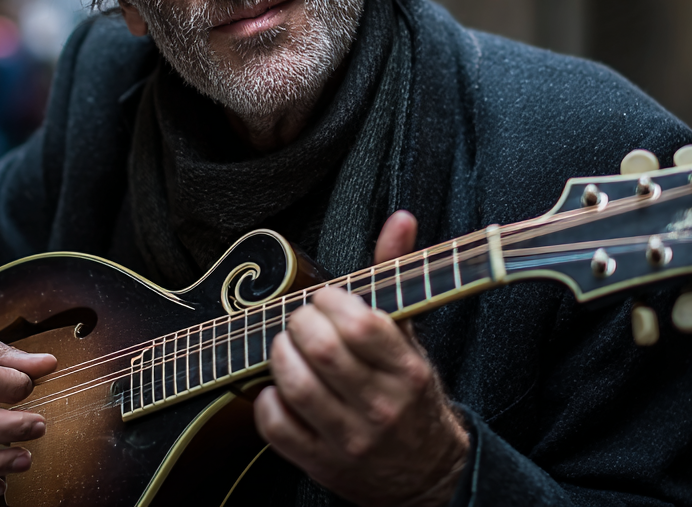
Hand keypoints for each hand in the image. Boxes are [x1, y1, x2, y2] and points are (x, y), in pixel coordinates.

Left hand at [254, 211, 469, 506]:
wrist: (425, 475)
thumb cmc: (410, 394)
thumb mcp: (412, 336)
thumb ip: (398, 275)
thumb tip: (400, 217)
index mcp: (407, 371)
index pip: (361, 325)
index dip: (332, 302)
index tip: (326, 300)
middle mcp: (381, 406)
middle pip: (323, 352)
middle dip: (299, 324)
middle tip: (300, 320)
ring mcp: (350, 439)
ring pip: (297, 386)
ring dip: (279, 356)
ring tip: (286, 346)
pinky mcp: (321, 464)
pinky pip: (277, 426)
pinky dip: (266, 400)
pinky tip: (277, 387)